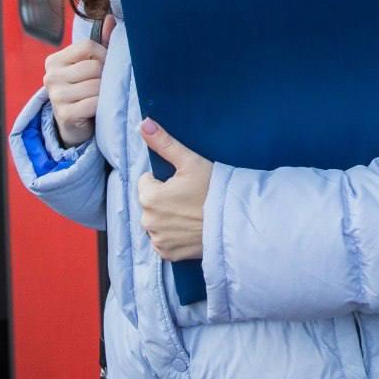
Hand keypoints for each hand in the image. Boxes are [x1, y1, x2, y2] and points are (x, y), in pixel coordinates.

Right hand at [43, 15, 115, 145]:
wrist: (73, 125)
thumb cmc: (83, 90)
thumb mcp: (88, 65)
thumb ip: (100, 43)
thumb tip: (110, 18)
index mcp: (54, 61)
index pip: (87, 46)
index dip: (103, 54)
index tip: (105, 65)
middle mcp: (51, 76)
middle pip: (94, 66)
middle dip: (106, 75)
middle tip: (106, 84)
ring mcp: (56, 96)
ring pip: (96, 85)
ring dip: (105, 92)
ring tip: (102, 96)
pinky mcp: (64, 114)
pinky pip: (95, 103)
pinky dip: (102, 105)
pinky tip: (99, 109)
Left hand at [137, 119, 212, 261]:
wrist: (234, 224)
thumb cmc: (213, 189)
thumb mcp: (189, 161)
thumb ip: (163, 142)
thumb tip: (144, 123)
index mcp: (149, 197)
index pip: (146, 182)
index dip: (165, 180)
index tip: (183, 184)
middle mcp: (148, 221)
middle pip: (150, 202)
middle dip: (164, 199)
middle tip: (189, 199)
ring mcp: (158, 240)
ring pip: (156, 221)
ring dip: (167, 217)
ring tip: (191, 214)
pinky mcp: (168, 254)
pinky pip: (163, 240)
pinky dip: (173, 235)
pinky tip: (189, 229)